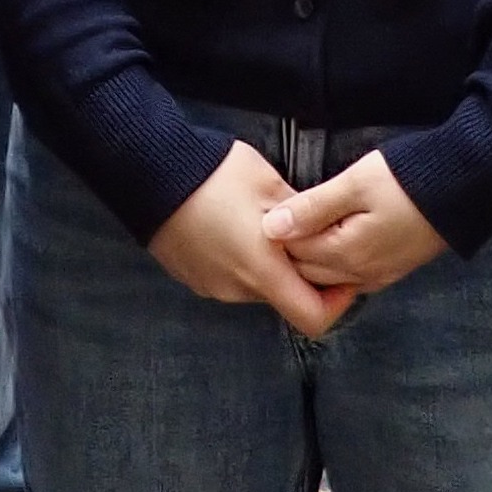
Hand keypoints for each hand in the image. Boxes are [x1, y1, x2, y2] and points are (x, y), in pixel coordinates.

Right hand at [146, 141, 354, 336]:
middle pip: (283, 298)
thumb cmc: (215, 175)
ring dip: (267, 265)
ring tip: (262, 224)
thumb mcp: (269, 184)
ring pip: (255, 286)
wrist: (149, 173)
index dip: (336, 303)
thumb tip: (323, 228)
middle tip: (304, 235)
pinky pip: (229, 277)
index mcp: (262, 271)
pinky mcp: (193, 277)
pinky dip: (240, 261)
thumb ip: (302, 214)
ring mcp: (211, 287)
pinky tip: (233, 225)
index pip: (313, 318)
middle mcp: (237, 289)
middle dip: (299, 274)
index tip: (342, 275)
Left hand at [262, 150, 448, 295]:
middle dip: (291, 248)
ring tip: (306, 224)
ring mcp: (379, 275)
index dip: (278, 231)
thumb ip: (313, 207)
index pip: (293, 254)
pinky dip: (335, 264)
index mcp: (346, 253)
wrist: (465, 186)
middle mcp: (360, 274)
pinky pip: (351, 278)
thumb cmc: (407, 179)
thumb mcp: (355, 184)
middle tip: (283, 214)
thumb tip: (270, 228)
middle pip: (308, 271)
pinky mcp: (393, 270)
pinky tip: (334, 241)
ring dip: (312, 257)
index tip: (270, 205)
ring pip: (329, 278)